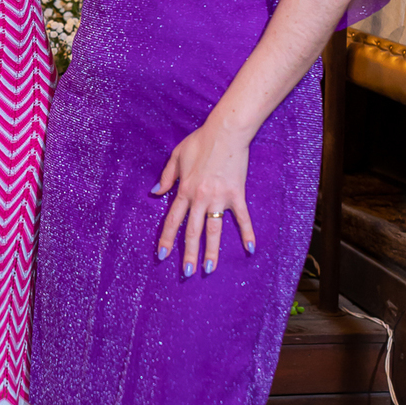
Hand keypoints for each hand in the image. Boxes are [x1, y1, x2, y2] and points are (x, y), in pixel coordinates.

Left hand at [153, 113, 255, 276]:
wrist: (225, 132)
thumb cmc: (200, 141)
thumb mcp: (176, 156)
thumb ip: (166, 177)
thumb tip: (155, 192)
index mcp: (185, 190)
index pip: (173, 220)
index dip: (167, 239)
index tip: (162, 255)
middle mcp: (200, 198)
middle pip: (192, 231)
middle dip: (188, 254)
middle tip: (187, 272)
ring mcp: (219, 198)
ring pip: (214, 230)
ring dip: (211, 251)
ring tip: (209, 269)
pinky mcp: (237, 195)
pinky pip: (242, 217)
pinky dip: (247, 232)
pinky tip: (250, 249)